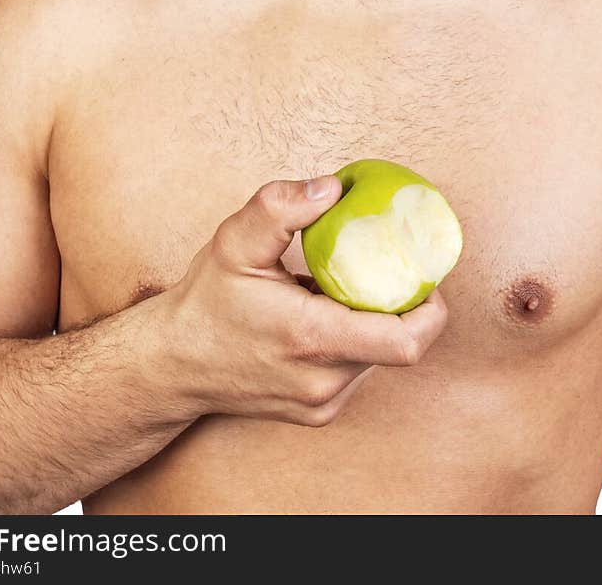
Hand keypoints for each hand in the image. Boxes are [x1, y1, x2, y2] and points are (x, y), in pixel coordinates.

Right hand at [160, 176, 448, 425]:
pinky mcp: (318, 412)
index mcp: (311, 339)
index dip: (430, 306)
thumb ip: (281, 207)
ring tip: (346, 286)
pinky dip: (354, 338)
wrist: (171, 365)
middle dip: (402, 302)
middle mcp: (324, 381)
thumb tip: (334, 188)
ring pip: (379, 356)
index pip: (405, 341)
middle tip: (391, 262)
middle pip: (399, 344)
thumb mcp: (234, 241)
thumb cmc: (205, 302)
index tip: (421, 267)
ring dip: (374, 320)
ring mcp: (322, 403)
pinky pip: (357, 369)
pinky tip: (326, 313)